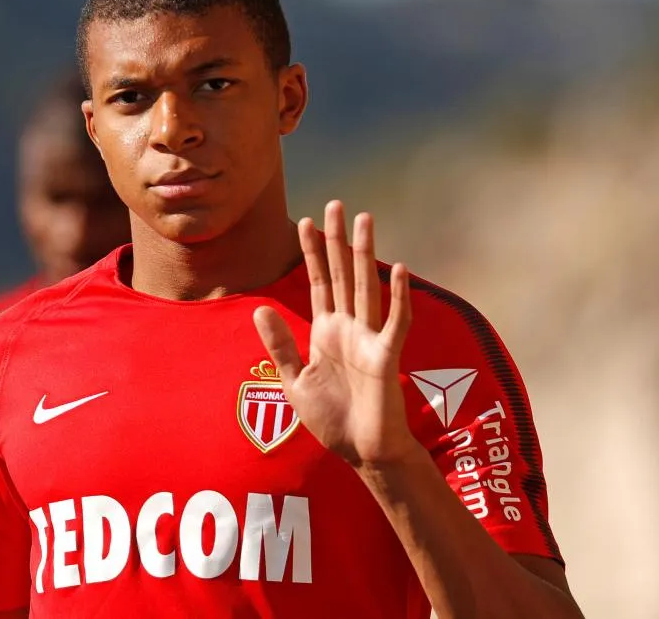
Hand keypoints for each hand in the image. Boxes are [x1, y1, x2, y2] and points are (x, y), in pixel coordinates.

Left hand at [253, 201, 417, 467]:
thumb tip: (259, 308)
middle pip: (342, 274)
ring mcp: (369, 340)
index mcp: (326, 332)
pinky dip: (399, 296)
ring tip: (365, 220)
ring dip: (366, 254)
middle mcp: (348, 328)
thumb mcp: (294, 381)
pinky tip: (399, 269)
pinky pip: (395, 322)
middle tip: (335, 204)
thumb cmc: (332, 419)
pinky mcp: (386, 358)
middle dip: (337, 240)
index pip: (318, 282)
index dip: (312, 253)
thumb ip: (279, 345)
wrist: (361, 453)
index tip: (304, 221)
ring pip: (366, 287)